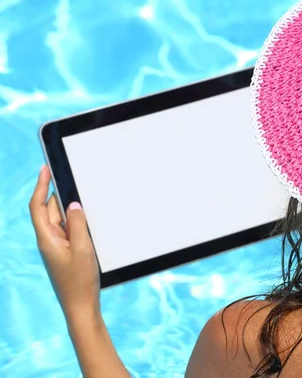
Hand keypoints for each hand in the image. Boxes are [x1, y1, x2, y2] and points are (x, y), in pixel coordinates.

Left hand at [29, 165, 100, 322]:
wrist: (81, 308)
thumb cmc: (80, 282)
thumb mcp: (83, 249)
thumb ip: (78, 224)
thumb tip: (73, 205)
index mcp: (47, 239)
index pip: (38, 206)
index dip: (41, 186)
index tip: (45, 169)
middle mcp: (48, 241)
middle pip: (50, 211)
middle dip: (60, 196)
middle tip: (74, 180)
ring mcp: (56, 247)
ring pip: (61, 221)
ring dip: (72, 212)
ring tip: (86, 203)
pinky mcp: (65, 253)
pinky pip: (69, 231)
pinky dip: (77, 223)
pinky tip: (89, 222)